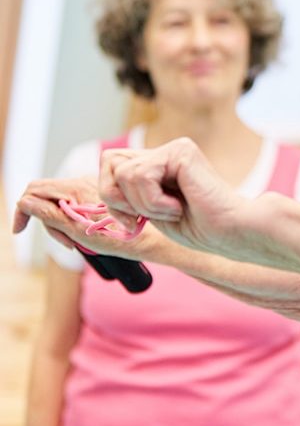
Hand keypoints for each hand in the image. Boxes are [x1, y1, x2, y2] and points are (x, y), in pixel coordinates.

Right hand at [14, 176, 158, 259]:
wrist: (154, 236)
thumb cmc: (122, 237)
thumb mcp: (81, 231)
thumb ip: (51, 216)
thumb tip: (24, 203)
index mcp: (76, 186)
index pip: (35, 189)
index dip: (23, 209)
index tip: (20, 230)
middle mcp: (82, 182)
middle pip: (46, 198)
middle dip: (49, 223)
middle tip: (68, 243)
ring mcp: (91, 189)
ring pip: (60, 205)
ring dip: (62, 226)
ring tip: (80, 243)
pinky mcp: (98, 197)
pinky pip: (74, 208)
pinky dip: (74, 223)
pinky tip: (87, 237)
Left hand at [98, 138, 244, 255]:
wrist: (232, 232)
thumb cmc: (201, 228)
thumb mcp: (151, 212)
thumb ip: (127, 194)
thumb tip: (100, 188)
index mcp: (159, 165)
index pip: (110, 165)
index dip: (111, 194)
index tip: (133, 222)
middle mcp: (166, 152)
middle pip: (109, 162)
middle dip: (117, 197)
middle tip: (147, 216)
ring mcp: (174, 149)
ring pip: (123, 172)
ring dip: (143, 204)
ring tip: (173, 210)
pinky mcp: (181, 150)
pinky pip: (141, 175)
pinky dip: (154, 202)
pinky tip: (180, 206)